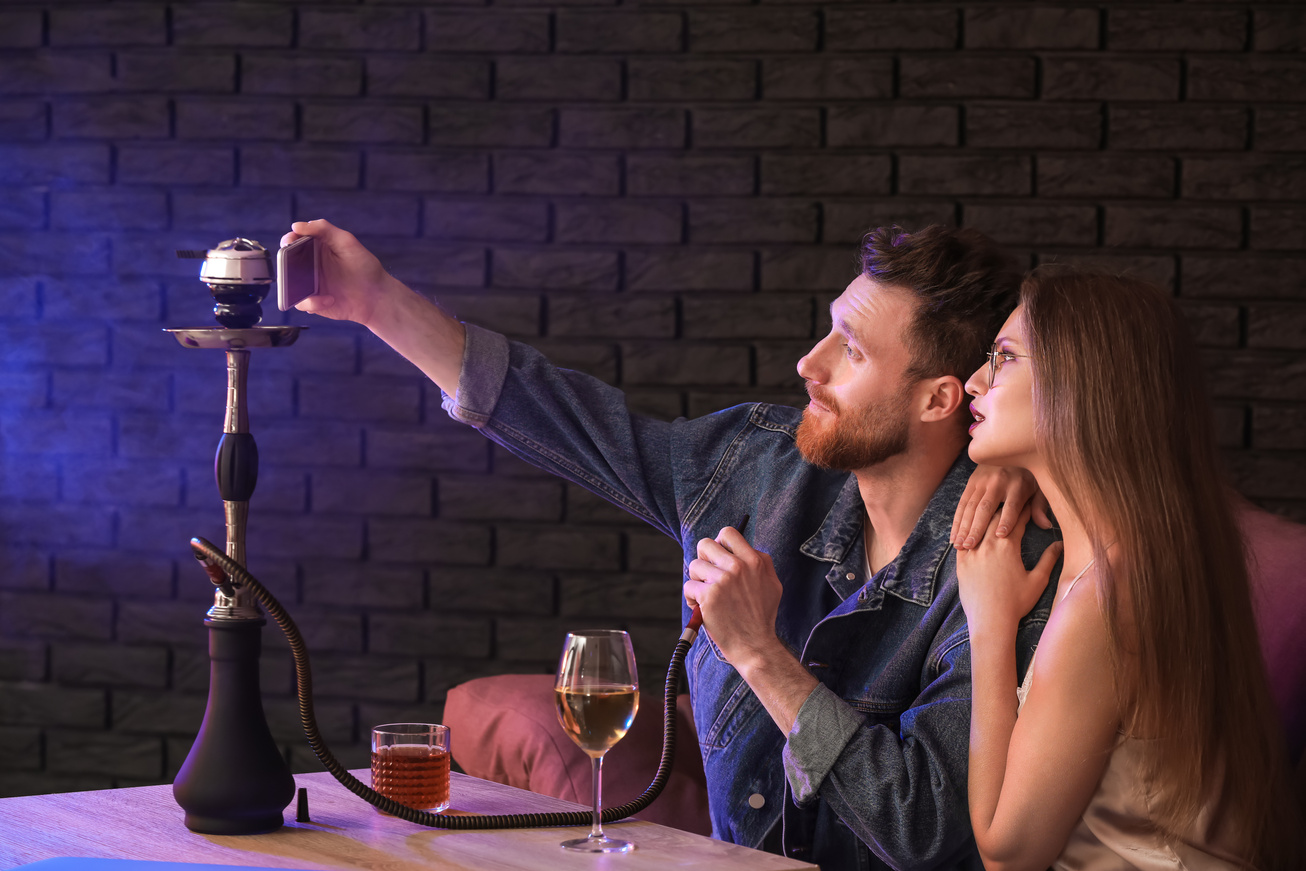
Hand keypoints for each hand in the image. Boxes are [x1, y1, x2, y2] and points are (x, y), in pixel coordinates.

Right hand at [279, 219, 397, 328]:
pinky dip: (312, 302)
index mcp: (316, 248)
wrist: (377, 295)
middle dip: (284, 263)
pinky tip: (329, 299)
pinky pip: (302, 303)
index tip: (290, 241)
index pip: (294, 241)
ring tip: (306, 285)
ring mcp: (310, 284)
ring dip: (292, 285)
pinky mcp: (315, 302)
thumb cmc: (364, 266)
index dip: (288, 240)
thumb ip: (323, 229)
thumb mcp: (346, 241)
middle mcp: (310, 266)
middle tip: (289, 263)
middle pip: (286, 262)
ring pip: (289, 284)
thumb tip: (297, 226)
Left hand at [683, 526, 782, 670]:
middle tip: (708, 576)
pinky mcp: (708, 596)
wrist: (755, 646)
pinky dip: (692, 598)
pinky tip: (701, 608)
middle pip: (705, 544)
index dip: (719, 543)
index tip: (718, 558)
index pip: (728, 533)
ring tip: (706, 596)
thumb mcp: (772, 583)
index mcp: (755, 561)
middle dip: (703, 559)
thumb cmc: (762, 617)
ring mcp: (722, 581)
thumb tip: (744, 547)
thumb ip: (761, 562)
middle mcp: (738, 567)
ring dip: (697, 580)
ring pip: (694, 565)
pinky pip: (689, 586)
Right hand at [950, 465, 1051, 550]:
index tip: (1000, 535)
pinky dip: (957, 521)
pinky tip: (954, 535)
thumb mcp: (1039, 487)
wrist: (1009, 448)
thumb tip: (1045, 525)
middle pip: (985, 508)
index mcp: (1017, 484)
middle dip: (976, 528)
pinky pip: (962, 503)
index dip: (1007, 520)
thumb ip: (1039, 507)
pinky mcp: (971, 482)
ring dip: (963, 527)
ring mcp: (981, 481)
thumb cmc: (1028, 475)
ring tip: (959, 545)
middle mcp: (997, 482)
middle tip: (971, 546)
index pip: (1011, 505)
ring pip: (970, 507)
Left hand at [957, 508, 1062, 631]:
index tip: (1029, 501)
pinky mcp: (960, 563)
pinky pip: (963, 540)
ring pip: (978, 526)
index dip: (1024, 509)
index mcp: (1008, 546)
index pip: (1017, 520)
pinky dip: (969, 533)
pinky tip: (972, 530)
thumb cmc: (1016, 603)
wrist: (990, 621)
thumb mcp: (1038, 581)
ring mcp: (971, 553)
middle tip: (1010, 501)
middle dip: (1005, 508)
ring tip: (992, 511)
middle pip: (996, 518)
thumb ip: (1049, 559)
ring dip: (986, 519)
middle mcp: (987, 545)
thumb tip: (1060, 544)